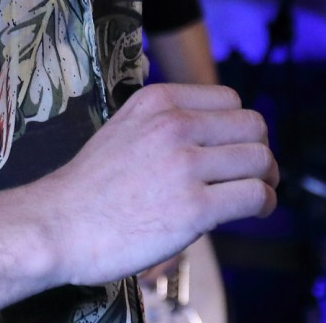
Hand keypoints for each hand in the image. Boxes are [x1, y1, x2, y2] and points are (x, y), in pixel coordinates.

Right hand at [37, 82, 275, 287]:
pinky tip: (257, 211)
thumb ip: (166, 122)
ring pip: (260, 159)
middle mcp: (174, 125)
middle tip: (255, 173)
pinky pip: (254, 196)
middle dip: (260, 150)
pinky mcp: (194, 208)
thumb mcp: (126, 127)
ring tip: (259, 194)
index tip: (234, 149)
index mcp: (158, 100)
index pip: (230, 99)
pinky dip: (265, 204)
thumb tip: (214, 130)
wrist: (58, 225)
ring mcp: (185, 165)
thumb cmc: (90, 186)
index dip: (239, 127)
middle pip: (253, 126)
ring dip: (267, 179)